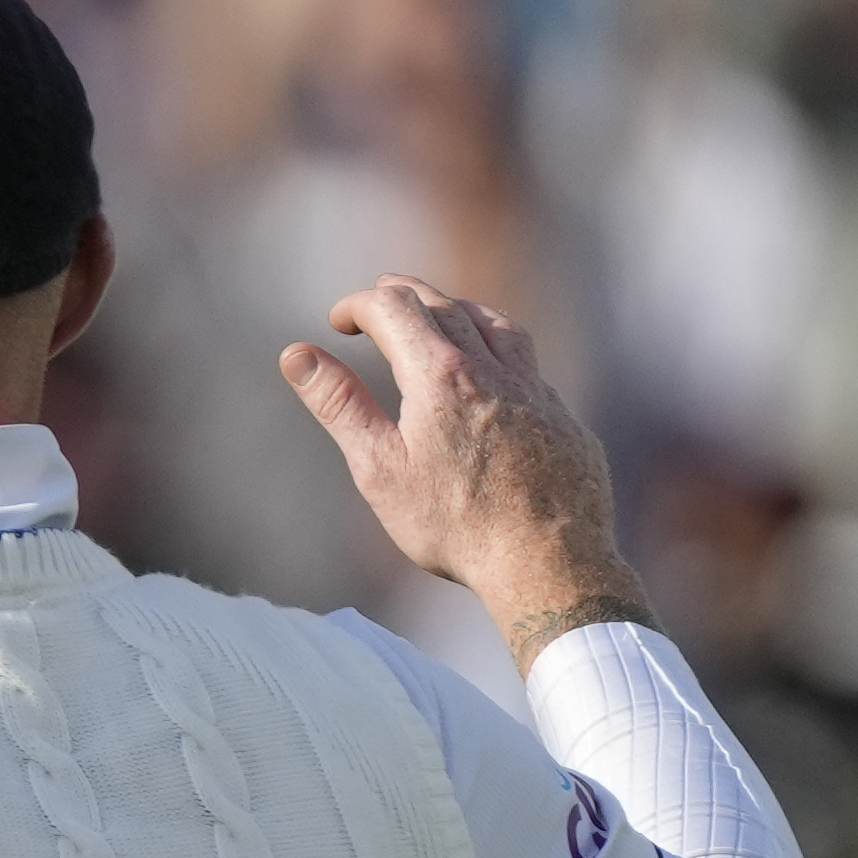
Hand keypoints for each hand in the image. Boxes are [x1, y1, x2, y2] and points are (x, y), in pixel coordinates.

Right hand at [279, 276, 649, 668]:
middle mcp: (492, 368)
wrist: (549, 562)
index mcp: (440, 374)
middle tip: (376, 300)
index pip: (393, 308)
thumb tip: (296, 354)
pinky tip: (491, 371)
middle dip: (402, 295)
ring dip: (455, 308)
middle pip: (443, 305)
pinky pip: (526, 362)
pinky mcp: (561, 416)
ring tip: (436, 315)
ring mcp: (534, 389)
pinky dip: (496, 347)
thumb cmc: (455, 525)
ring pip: (492, 323)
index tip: (337, 320)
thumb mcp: (379, 468)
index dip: (357, 305)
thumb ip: (339, 404)